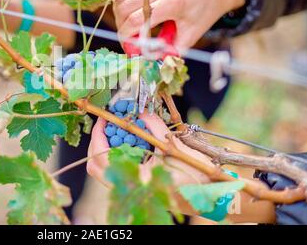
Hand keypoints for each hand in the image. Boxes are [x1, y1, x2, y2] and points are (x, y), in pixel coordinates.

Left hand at [87, 113, 212, 186]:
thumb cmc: (196, 174)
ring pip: (103, 171)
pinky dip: (115, 156)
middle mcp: (130, 190)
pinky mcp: (136, 190)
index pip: (102, 158)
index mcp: (137, 181)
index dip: (98, 136)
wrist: (210, 196)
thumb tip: (139, 110)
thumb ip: (153, 126)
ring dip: (104, 149)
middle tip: (106, 124)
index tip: (103, 119)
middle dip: (97, 142)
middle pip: (95, 166)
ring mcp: (131, 193)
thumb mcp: (174, 147)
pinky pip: (115, 173)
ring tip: (115, 131)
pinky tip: (126, 142)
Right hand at [113, 0, 244, 49]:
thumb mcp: (190, 36)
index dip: (128, 36)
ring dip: (120, 15)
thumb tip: (149, 60)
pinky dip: (124, 4)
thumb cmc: (203, 14)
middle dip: (122, 27)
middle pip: (125, 7)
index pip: (138, 19)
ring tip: (130, 27)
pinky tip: (132, 15)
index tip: (130, 49)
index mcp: (173, 2)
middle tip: (129, 40)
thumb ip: (170, 50)